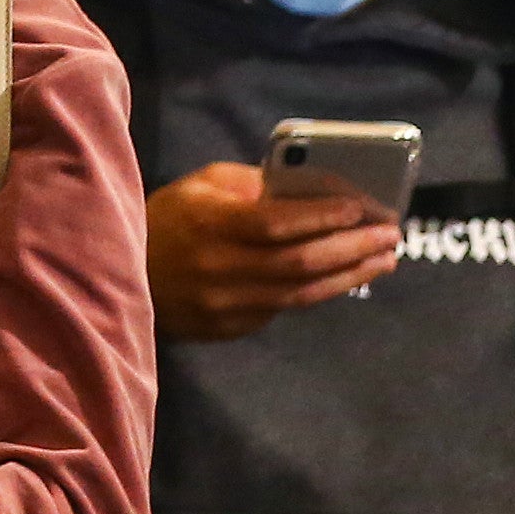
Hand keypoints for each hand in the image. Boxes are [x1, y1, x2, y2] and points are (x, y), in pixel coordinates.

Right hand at [146, 161, 396, 340]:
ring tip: (384, 260)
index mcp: (210, 224)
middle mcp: (219, 269)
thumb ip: (252, 184)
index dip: (320, 217)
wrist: (125, 278)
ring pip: (300, 293)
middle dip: (351, 248)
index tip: (359, 208)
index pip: (275, 223)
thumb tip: (309, 189)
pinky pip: (283, 308)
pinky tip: (345, 277)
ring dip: (349, 276)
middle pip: (299, 263)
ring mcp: (225, 306)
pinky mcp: (230, 329)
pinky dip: (319, 291)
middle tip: (390, 235)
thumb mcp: (202, 185)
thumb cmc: (169, 218)